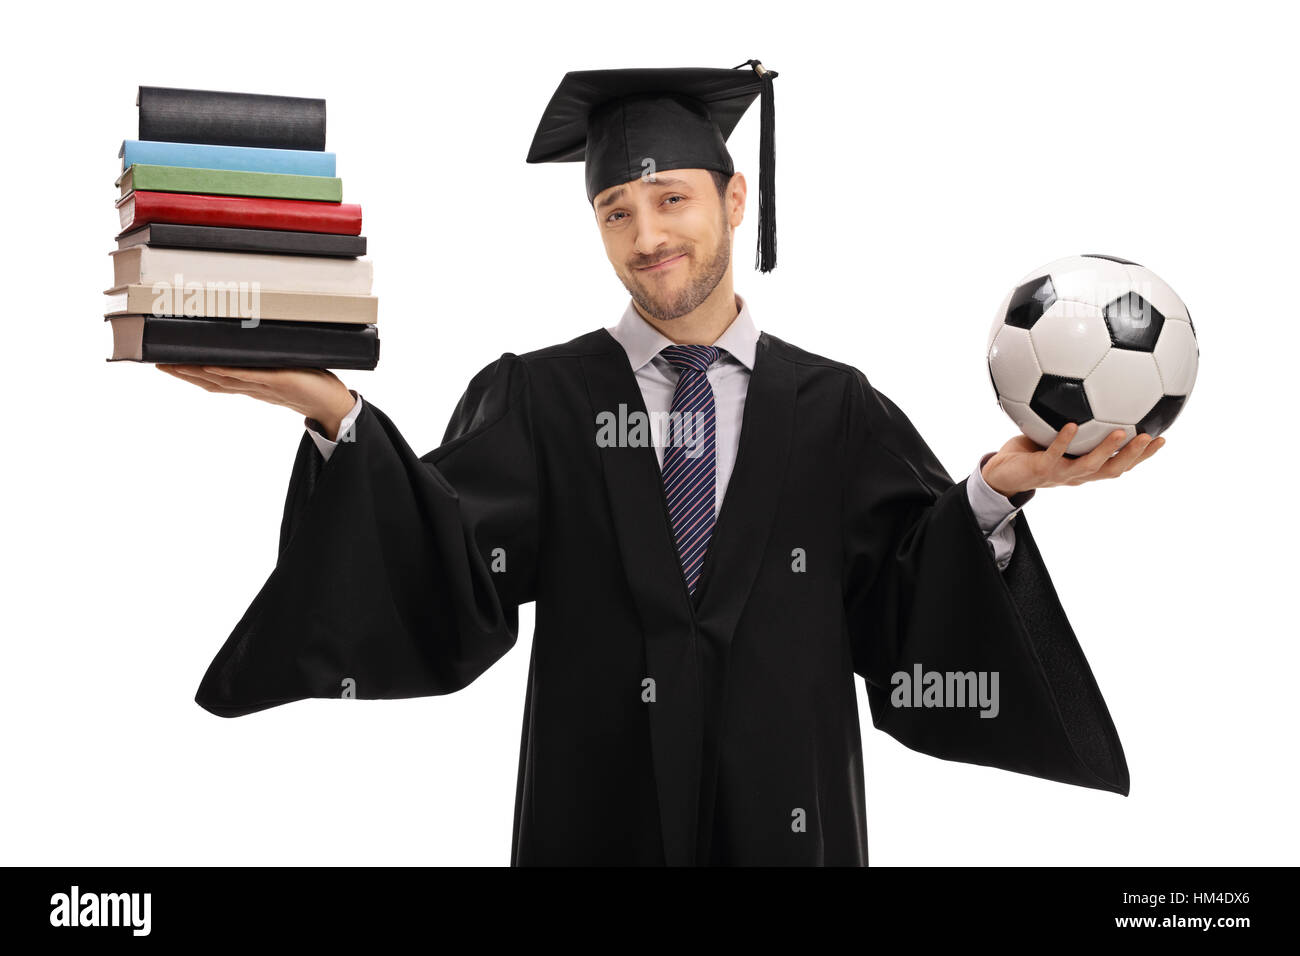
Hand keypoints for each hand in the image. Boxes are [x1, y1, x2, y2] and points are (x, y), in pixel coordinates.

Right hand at [156, 365, 356, 438]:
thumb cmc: (312, 385)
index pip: (214, 379)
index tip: (166, 364)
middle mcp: (253, 387)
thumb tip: (252, 342)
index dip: (189, 373)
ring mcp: (264, 385)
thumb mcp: (283, 369)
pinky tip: (210, 366)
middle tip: (157, 364)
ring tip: (173, 365)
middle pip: (211, 381)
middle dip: (183, 373)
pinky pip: (249, 376)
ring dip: (197, 372)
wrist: (334, 404)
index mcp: (251, 385)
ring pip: (223, 379)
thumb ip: (266, 361)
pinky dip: (229, 372)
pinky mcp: (279, 381)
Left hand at [981, 423, 1165, 497]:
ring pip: (1090, 465)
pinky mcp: (1040, 469)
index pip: (1121, 464)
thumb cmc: (1030, 452)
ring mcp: (1060, 473)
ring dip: (1107, 450)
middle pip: (1114, 470)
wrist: (1000, 474)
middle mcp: (1077, 474)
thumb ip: (1074, 420)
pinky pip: (1054, 454)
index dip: (1143, 456)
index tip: (1163, 439)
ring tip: (1122, 432)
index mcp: (1086, 468)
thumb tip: (1090, 388)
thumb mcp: (1056, 435)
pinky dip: (1064, 441)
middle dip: (1135, 456)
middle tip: (1152, 437)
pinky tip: (1072, 425)